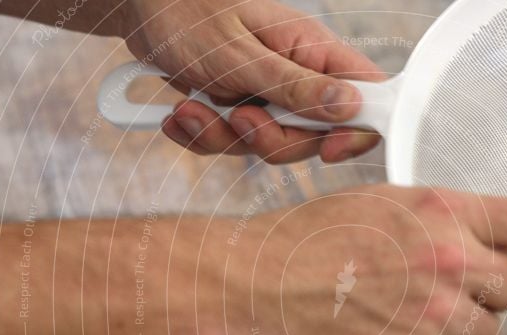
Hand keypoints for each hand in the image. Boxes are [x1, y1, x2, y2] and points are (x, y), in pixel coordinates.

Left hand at [123, 0, 383, 162]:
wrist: (139, 7)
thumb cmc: (186, 12)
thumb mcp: (241, 54)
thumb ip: (296, 86)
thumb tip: (352, 107)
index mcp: (311, 51)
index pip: (367, 96)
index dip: (357, 131)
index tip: (328, 148)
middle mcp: (297, 75)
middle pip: (314, 136)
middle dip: (270, 139)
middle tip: (238, 116)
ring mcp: (268, 95)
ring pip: (269, 144)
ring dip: (224, 138)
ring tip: (191, 108)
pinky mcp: (239, 108)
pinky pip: (235, 144)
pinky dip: (204, 137)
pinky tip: (181, 114)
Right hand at [221, 185, 506, 334]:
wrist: (251, 286)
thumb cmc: (305, 241)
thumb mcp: (381, 203)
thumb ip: (443, 222)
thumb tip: (485, 246)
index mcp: (445, 211)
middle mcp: (450, 262)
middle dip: (498, 295)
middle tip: (456, 296)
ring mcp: (436, 318)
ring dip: (455, 333)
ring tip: (401, 319)